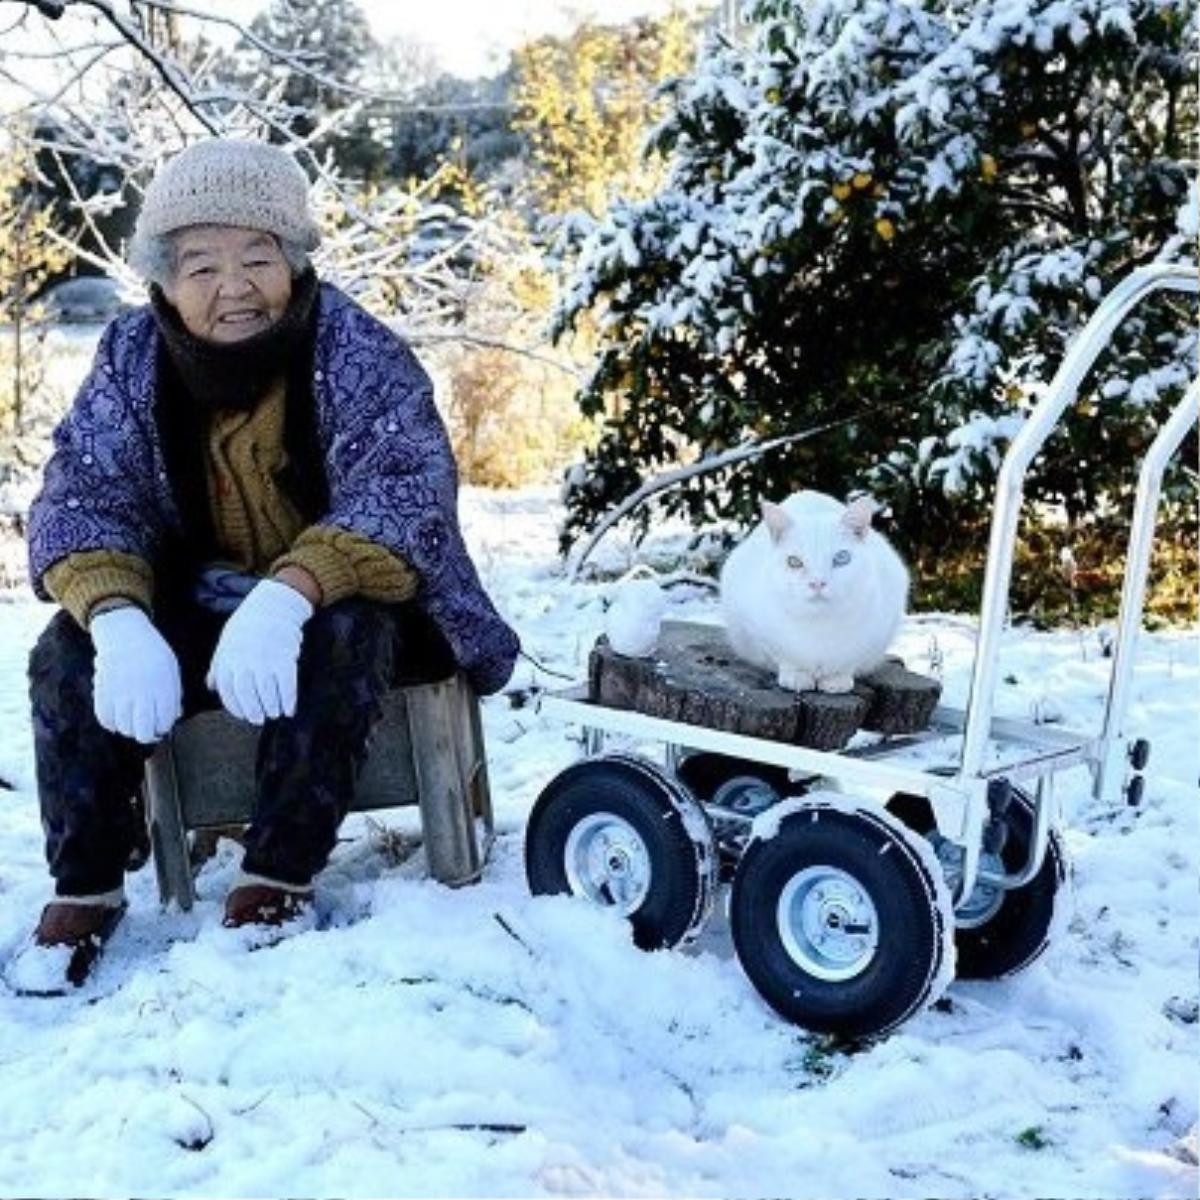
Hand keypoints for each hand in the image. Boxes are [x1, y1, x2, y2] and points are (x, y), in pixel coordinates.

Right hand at [90, 606, 182, 742]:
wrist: (125, 634)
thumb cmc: (153, 654)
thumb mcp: (171, 671)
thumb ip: (174, 696)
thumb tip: (175, 718)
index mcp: (163, 688)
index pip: (164, 723)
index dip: (163, 728)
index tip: (162, 724)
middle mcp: (142, 693)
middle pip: (143, 732)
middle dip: (147, 735)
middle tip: (147, 728)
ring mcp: (121, 693)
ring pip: (124, 728)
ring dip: (129, 729)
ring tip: (132, 720)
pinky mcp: (103, 691)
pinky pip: (105, 718)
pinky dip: (111, 723)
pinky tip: (117, 717)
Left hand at [206, 579, 313, 723]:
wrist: (272, 606)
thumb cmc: (247, 627)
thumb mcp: (226, 644)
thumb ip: (218, 667)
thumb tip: (210, 686)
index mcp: (227, 660)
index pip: (228, 692)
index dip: (236, 707)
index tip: (244, 715)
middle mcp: (245, 662)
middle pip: (247, 695)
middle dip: (254, 711)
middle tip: (260, 719)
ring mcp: (265, 661)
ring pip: (267, 693)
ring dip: (272, 707)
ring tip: (275, 713)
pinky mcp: (285, 659)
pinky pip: (286, 686)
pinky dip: (288, 700)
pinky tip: (290, 709)